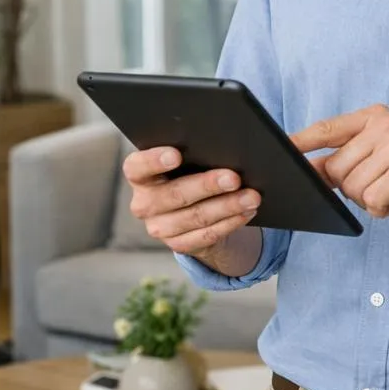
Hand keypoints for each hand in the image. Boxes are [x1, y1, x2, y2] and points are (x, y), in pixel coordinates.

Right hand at [122, 147, 260, 255]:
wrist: (192, 208)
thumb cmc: (189, 170)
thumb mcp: (186, 159)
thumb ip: (194, 150)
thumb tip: (225, 145)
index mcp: (139, 175)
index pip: (137, 167)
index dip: (154, 161)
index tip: (176, 155)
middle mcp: (144, 203)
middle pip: (174, 194)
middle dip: (207, 185)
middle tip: (234, 178)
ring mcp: (159, 227)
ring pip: (196, 217)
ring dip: (228, 206)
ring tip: (251, 196)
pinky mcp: (178, 244)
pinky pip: (207, 235)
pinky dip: (231, 222)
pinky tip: (246, 211)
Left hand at [292, 105, 388, 221]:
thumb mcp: (381, 154)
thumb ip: (346, 158)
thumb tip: (306, 170)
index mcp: (374, 117)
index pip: (327, 128)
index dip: (300, 141)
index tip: (277, 149)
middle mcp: (385, 126)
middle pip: (336, 168)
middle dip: (351, 187)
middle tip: (380, 184)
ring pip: (352, 187)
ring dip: (370, 199)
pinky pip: (372, 199)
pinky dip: (383, 209)